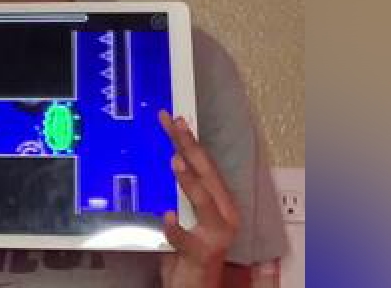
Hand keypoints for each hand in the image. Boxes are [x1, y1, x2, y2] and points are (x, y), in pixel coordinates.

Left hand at [157, 110, 239, 287]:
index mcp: (221, 203)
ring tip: (176, 161)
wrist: (196, 287)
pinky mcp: (202, 255)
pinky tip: (166, 218)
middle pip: (207, 175)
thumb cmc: (191, 251)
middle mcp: (224, 216)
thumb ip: (182, 193)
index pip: (205, 165)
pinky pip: (187, 240)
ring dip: (190, 181)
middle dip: (190, 147)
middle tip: (174, 124)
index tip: (174, 120)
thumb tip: (169, 160)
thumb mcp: (188, 215)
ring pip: (205, 202)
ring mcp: (215, 236)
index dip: (190, 140)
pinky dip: (176, 228)